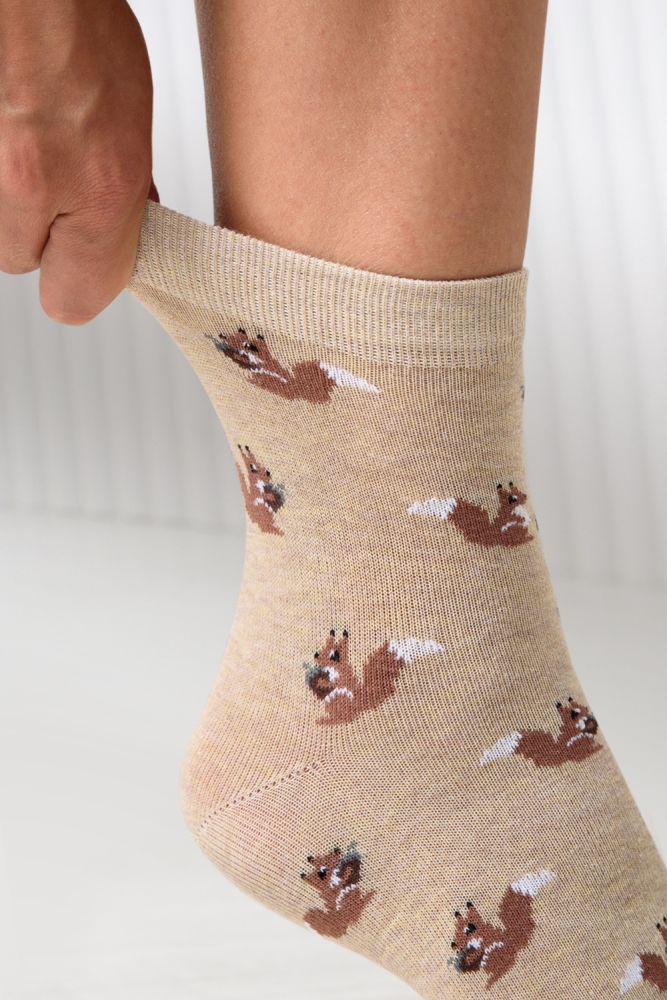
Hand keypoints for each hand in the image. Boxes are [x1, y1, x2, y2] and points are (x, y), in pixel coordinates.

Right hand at [0, 0, 154, 323]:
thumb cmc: (80, 30)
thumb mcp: (134, 124)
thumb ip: (128, 190)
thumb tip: (129, 228)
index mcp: (98, 187)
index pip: (72, 302)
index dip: (81, 284)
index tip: (95, 263)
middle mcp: (34, 183)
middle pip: (21, 262)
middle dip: (44, 237)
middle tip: (62, 187)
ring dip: (16, 202)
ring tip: (38, 146)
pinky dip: (3, 173)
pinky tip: (19, 134)